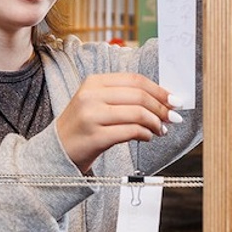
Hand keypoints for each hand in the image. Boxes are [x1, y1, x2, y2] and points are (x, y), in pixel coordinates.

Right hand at [55, 73, 183, 172]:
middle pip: (139, 96)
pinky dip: (145, 134)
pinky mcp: (95, 137)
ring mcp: (92, 116)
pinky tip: (148, 137)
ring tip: (161, 130)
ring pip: (137, 114)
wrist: (57, 150)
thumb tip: (161, 99)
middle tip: (172, 117)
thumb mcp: (97, 102)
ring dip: (156, 123)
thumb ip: (123, 97)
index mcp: (93, 83)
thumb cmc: (83, 126)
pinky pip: (130, 132)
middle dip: (161, 108)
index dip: (158, 90)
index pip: (134, 80)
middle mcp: (91, 96)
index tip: (174, 99)